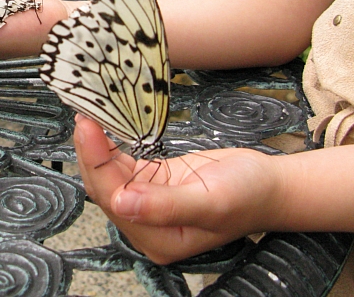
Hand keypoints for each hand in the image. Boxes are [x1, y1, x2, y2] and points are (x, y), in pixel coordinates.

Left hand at [74, 115, 283, 263]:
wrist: (270, 184)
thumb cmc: (249, 195)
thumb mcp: (213, 201)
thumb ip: (165, 206)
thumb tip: (121, 204)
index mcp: (159, 239)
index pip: (114, 200)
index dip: (97, 163)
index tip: (88, 127)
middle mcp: (147, 226)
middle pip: (105, 187)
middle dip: (91, 152)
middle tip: (84, 113)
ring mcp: (148, 203)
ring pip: (109, 174)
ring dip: (97, 146)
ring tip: (89, 115)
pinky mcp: (152, 182)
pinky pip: (123, 164)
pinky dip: (111, 145)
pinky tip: (103, 126)